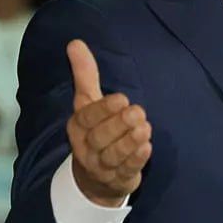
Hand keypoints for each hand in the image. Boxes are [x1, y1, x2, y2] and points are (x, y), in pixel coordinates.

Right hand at [65, 39, 151, 207]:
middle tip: (138, 112)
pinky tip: (147, 148)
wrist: (94, 178)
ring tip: (145, 128)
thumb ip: (84, 74)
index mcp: (78, 127)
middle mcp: (86, 148)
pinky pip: (126, 171)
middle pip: (100, 137)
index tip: (122, 98)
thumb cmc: (94, 130)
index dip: (104, 109)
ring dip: (130, 142)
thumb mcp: (88, 103)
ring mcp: (101, 167)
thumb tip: (75, 42)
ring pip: (114, 155)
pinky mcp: (118, 180)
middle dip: (119, 124)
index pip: (88, 117)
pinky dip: (136, 160)